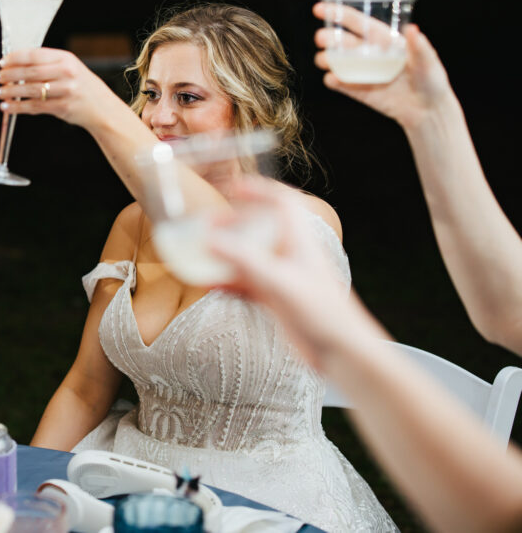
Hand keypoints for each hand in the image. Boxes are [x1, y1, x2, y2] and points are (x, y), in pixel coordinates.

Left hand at [0, 48, 118, 128]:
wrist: (102, 107)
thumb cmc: (81, 86)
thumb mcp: (69, 68)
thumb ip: (47, 65)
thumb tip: (15, 65)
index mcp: (66, 58)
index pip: (35, 55)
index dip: (15, 58)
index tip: (3, 62)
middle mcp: (66, 73)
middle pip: (30, 72)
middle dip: (10, 75)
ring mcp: (65, 90)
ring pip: (30, 90)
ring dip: (11, 92)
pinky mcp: (62, 107)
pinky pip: (34, 106)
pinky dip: (18, 107)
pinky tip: (7, 106)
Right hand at [208, 179, 382, 368]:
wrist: (340, 352)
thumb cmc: (323, 313)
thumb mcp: (280, 283)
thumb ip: (244, 260)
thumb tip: (210, 240)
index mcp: (300, 241)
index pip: (282, 203)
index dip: (259, 191)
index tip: (234, 188)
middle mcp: (291, 254)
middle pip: (260, 228)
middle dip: (233, 224)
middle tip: (208, 225)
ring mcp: (283, 276)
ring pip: (249, 256)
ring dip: (226, 254)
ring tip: (201, 252)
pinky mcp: (276, 298)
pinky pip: (246, 283)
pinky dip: (227, 280)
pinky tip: (208, 284)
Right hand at [313, 3, 454, 129]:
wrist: (428, 111)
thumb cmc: (432, 81)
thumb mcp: (429, 61)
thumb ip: (419, 47)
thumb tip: (413, 29)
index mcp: (384, 40)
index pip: (358, 23)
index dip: (338, 14)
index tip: (319, 9)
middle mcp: (369, 54)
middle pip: (343, 42)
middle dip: (329, 38)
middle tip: (321, 39)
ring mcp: (362, 73)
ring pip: (337, 62)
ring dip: (327, 59)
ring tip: (323, 60)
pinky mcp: (359, 91)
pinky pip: (341, 85)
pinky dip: (334, 81)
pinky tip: (332, 79)